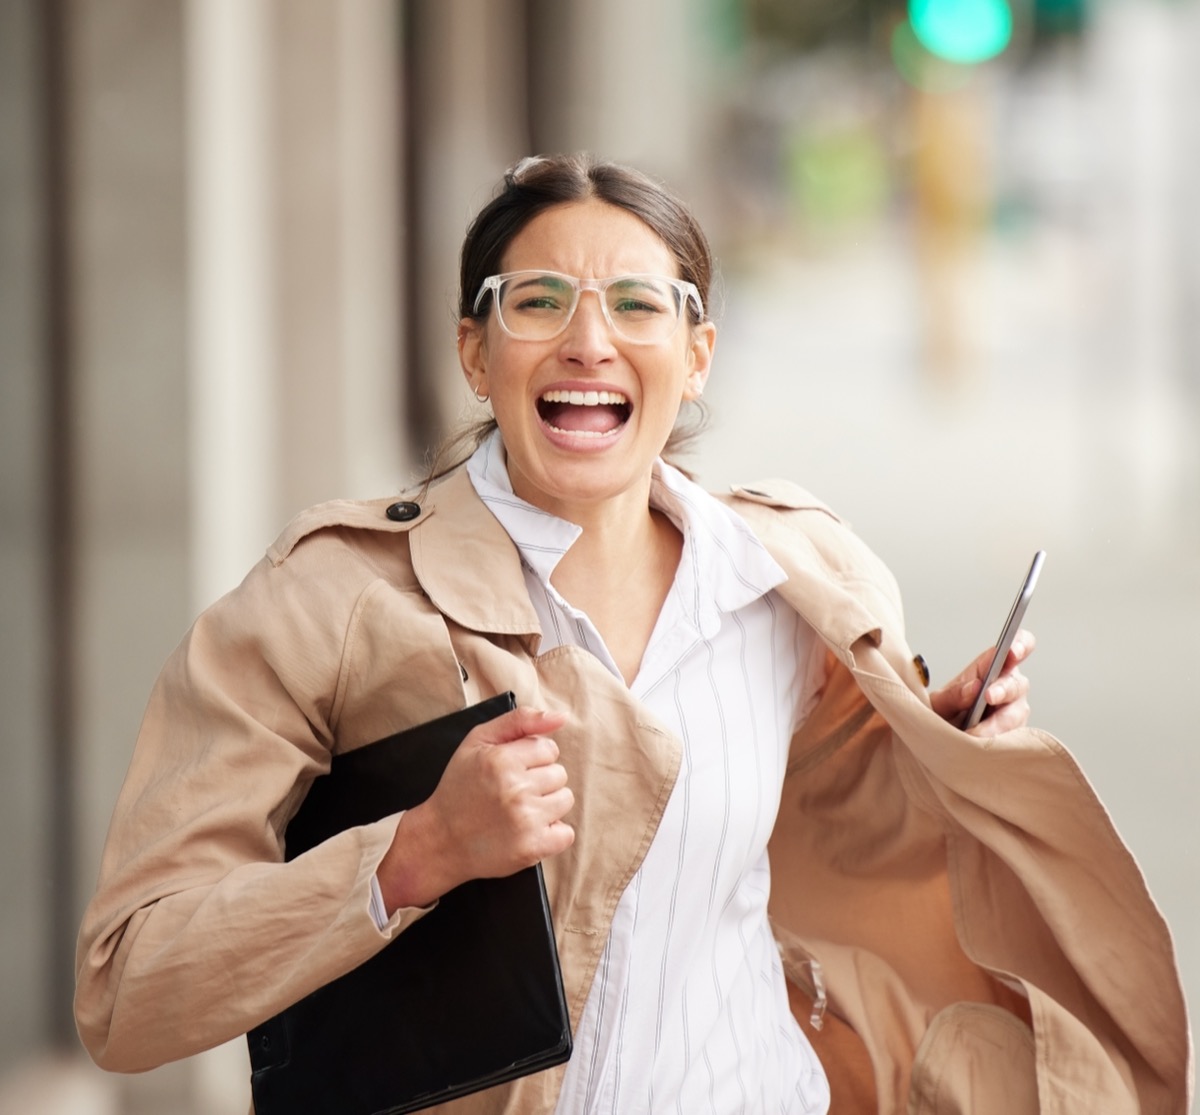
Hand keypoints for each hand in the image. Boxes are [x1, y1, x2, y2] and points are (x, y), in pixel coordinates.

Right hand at [377, 706, 574, 912]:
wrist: (440, 840)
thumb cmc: (460, 786)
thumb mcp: (478, 740)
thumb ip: (520, 720)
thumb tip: (561, 716)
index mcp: (501, 760)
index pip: (549, 749)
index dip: (531, 759)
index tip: (512, 770)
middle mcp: (516, 790)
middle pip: (559, 774)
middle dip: (540, 780)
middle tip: (512, 792)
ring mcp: (525, 821)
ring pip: (565, 799)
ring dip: (547, 804)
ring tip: (519, 810)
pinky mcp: (532, 848)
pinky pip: (566, 833)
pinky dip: (552, 833)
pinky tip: (529, 830)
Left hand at [929, 630, 1035, 737]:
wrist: (943, 740)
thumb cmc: (946, 714)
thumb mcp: (941, 703)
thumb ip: (953, 695)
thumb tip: (973, 687)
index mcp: (991, 668)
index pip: (1015, 648)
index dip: (1019, 646)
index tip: (1011, 650)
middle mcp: (1009, 686)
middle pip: (1017, 684)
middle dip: (1003, 689)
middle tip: (988, 696)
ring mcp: (1014, 711)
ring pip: (1016, 713)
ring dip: (997, 722)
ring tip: (976, 732)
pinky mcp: (1016, 734)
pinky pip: (1014, 737)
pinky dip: (998, 740)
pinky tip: (983, 745)